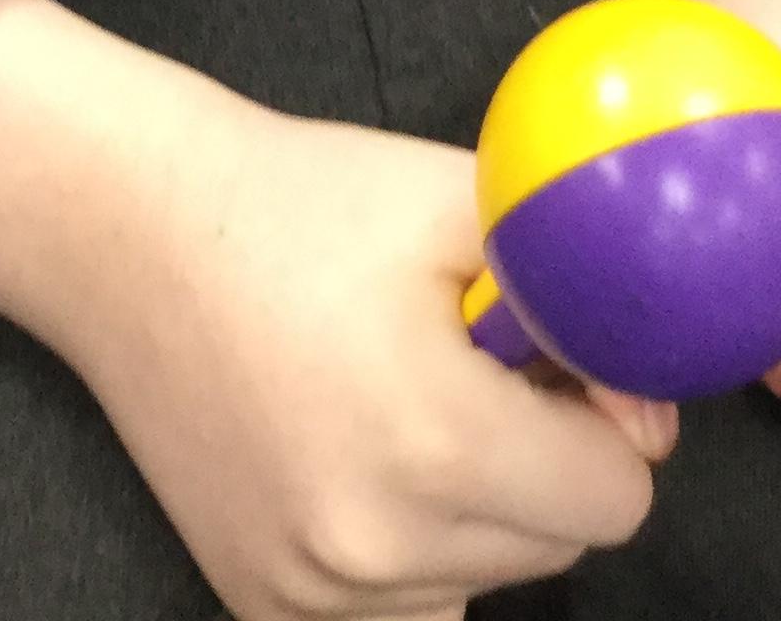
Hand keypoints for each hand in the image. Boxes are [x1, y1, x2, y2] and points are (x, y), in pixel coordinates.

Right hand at [0, 0, 673, 620]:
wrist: (130, 237)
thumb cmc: (297, 203)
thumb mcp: (456, 200)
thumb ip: (579, 292)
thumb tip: (649, 407)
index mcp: (434, 442)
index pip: (614, 499)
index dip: (606, 418)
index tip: (555, 361)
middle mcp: (372, 547)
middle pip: (555, 544)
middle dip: (543, 458)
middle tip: (474, 364)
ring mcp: (309, 594)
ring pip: (481, 580)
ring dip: (478, 509)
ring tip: (405, 398)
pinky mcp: (264, 607)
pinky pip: (401, 606)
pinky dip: (408, 547)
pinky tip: (358, 453)